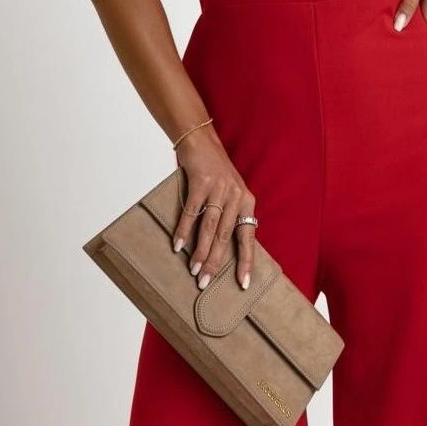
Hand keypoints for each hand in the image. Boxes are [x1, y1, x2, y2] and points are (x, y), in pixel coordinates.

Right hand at [171, 129, 256, 292]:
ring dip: (201, 250)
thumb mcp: (231, 192)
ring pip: (210, 227)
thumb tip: (223, 250)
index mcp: (246, 201)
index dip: (246, 261)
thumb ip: (231, 216)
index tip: (243, 284)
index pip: (248, 236)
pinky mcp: (200, 182)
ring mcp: (218, 189)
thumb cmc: (215, 172)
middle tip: (205, 282)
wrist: (201, 141)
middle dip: (216, 262)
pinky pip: (192, 212)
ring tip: (194, 270)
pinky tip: (178, 245)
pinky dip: (184, 230)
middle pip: (226, 236)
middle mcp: (235, 196)